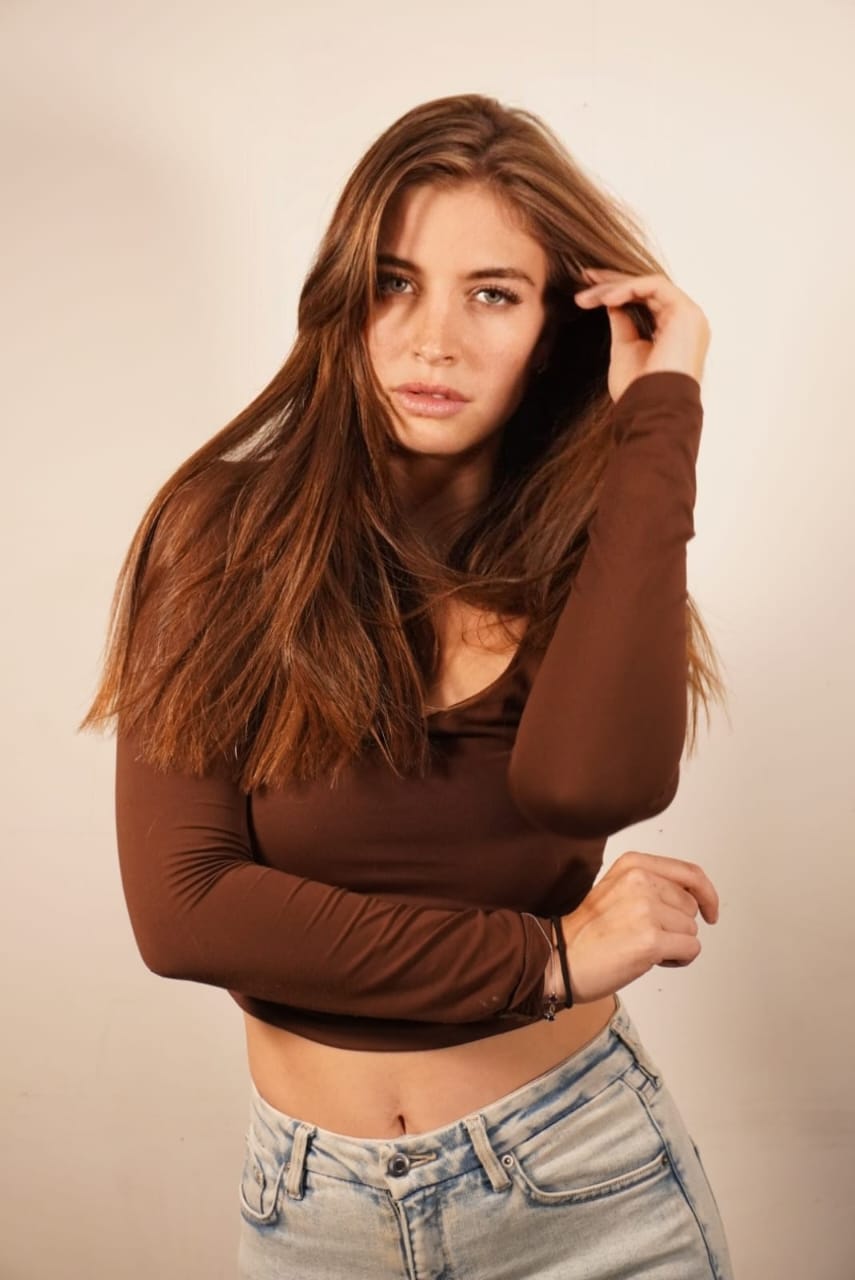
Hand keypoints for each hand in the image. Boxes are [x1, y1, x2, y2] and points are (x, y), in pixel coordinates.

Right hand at [558, 850, 719, 1003]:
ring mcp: (646, 910)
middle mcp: (640, 881)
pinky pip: (690, 950)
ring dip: (675, 944)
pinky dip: (678, 959)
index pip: (690, 873)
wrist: (560, 959)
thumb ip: (652, 884)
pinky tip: (653, 960)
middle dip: (677, 926)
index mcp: (633, 864)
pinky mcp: (651, 940)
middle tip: (646, 935)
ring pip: (692, 930)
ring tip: (643, 947)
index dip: (706, 894)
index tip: (710, 910)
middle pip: (691, 907)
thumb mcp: (617, 889)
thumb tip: (693, 898)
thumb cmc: (587, 932)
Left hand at [573, 267, 710, 403]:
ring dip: (616, 287)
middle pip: (646, 289)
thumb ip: (622, 323)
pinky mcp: (686, 312)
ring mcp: (689, 316)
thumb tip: (612, 302)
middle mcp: (684, 321)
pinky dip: (630, 288)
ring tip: (590, 297)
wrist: (652, 408)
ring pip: (649, 285)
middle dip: (613, 282)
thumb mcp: (624, 349)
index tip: (588, 292)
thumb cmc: (638, 390)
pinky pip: (655, 286)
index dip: (616, 291)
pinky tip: (607, 299)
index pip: (645, 300)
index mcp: (673, 331)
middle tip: (585, 278)